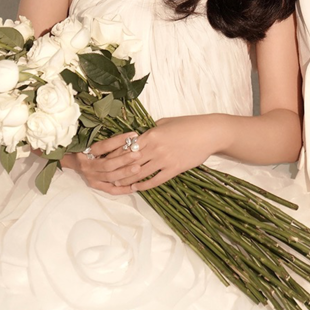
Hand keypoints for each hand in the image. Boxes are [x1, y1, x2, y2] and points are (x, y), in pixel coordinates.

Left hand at [64, 116, 225, 194]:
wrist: (209, 133)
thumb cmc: (188, 124)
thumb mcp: (165, 122)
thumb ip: (150, 130)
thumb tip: (137, 136)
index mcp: (151, 134)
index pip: (126, 145)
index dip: (111, 153)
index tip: (100, 158)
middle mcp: (155, 148)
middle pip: (129, 161)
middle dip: (114, 168)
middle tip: (101, 175)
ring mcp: (165, 160)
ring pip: (140, 173)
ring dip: (125, 180)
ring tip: (115, 184)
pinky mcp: (174, 169)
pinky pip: (155, 180)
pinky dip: (143, 185)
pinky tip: (135, 187)